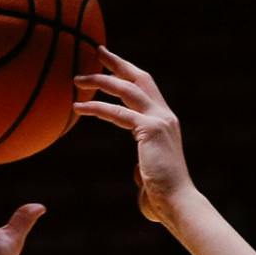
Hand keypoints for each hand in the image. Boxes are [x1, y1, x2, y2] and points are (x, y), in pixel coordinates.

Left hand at [72, 51, 198, 225]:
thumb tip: (138, 173)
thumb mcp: (151, 174)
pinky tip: (79, 107)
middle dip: (118, 63)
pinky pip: (118, 113)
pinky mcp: (150, 129)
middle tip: (96, 51)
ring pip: (127, 89)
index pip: (146, 89)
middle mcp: (165, 116)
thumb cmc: (163, 198)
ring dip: (101, 80)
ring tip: (77, 79)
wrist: (178, 203)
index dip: (129, 74)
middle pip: (140, 78)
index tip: (111, 63)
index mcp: (165, 123)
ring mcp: (160, 120)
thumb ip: (144, 166)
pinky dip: (97, 107)